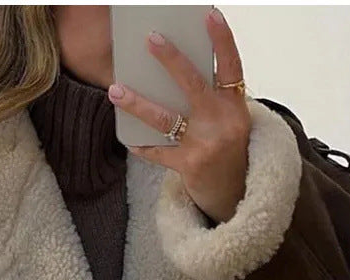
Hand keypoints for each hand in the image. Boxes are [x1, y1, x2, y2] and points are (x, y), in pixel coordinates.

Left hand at [107, 7, 250, 223]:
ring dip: (138, 104)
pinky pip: (159, 152)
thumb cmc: (226, 147)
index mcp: (234, 105)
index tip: (210, 15)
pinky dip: (143, 147)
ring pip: (167, 119)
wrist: (234, 191)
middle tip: (150, 39)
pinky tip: (128, 140)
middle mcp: (222, 122)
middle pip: (194, 85)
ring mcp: (206, 144)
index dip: (222, 40)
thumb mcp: (228, 118)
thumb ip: (210, 96)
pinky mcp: (190, 165)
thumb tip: (170, 69)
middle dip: (171, 60)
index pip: (231, 66)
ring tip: (115, 90)